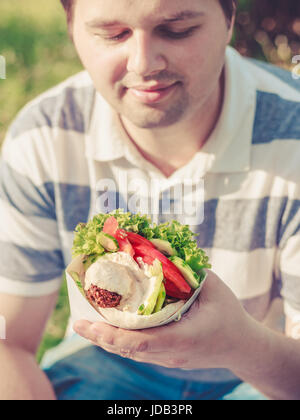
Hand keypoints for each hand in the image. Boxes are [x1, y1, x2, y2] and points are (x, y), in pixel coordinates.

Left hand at [74, 271, 252, 369]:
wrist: (242, 347)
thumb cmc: (230, 316)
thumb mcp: (214, 288)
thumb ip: (190, 271)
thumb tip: (163, 249)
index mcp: (182, 338)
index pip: (140, 341)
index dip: (112, 334)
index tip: (89, 324)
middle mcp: (170, 353)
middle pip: (128, 350)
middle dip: (100, 337)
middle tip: (77, 322)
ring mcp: (167, 359)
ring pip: (130, 353)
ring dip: (106, 339)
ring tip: (84, 324)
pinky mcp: (167, 357)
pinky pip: (138, 350)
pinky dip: (119, 341)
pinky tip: (106, 328)